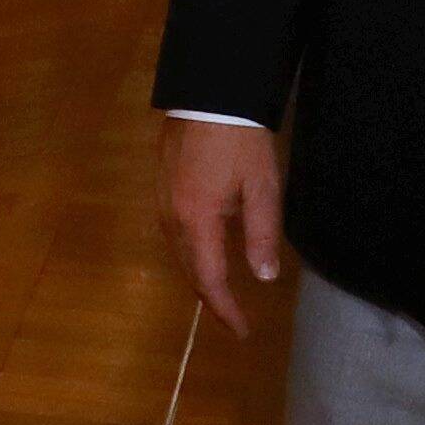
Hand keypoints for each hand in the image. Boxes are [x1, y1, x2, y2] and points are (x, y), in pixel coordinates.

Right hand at [165, 119, 285, 338]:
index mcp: (198, 220)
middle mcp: (173, 218)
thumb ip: (262, 235)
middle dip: (212, 298)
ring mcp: (162, 202)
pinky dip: (191, 253)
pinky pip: (174, 234)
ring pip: (179, 253)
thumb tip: (264, 278)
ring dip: (200, 276)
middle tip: (235, 317)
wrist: (209, 93)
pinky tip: (206, 251)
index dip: (226, 309)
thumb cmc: (241, 140)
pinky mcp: (161, 187)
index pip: (210, 280)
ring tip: (223, 290)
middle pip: (190, 271)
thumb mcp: (263, 187)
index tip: (243, 331)